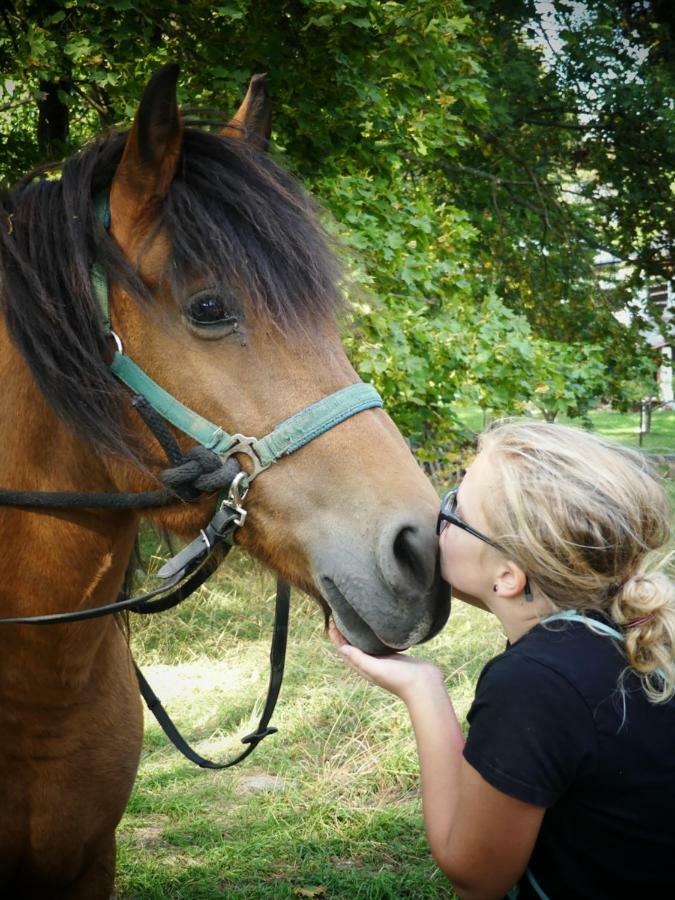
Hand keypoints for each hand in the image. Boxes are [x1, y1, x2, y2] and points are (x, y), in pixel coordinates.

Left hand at [328, 621, 444, 703]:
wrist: (425, 686)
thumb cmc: (400, 679)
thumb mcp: (377, 669)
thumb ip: (360, 659)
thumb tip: (341, 648)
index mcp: (364, 668)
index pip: (345, 651)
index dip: (336, 638)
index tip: (332, 622)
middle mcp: (371, 663)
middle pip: (353, 646)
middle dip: (345, 633)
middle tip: (341, 615)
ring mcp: (383, 659)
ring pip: (366, 644)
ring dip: (359, 633)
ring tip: (356, 618)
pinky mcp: (395, 655)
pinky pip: (380, 643)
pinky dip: (374, 634)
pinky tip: (376, 624)